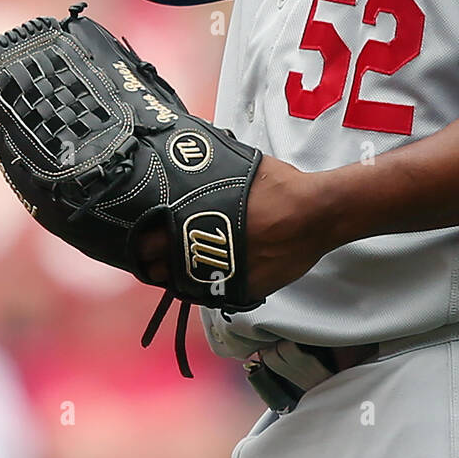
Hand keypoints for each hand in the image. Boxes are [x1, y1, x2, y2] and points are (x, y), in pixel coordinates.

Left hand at [137, 153, 329, 302]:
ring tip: (185, 265)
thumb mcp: (235, 170)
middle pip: (155, 266)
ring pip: (180, 285)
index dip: (145, 239)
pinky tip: (212, 274)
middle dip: (155, 260)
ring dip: (178, 276)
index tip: (148, 236)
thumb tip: (195, 163)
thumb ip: (207, 175)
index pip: (147, 239)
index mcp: (191, 217)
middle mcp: (199, 249)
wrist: (313, 214)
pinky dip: (207, 286)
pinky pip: (211, 294)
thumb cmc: (279, 188)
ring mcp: (218, 273)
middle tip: (161, 254)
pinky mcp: (238, 290)